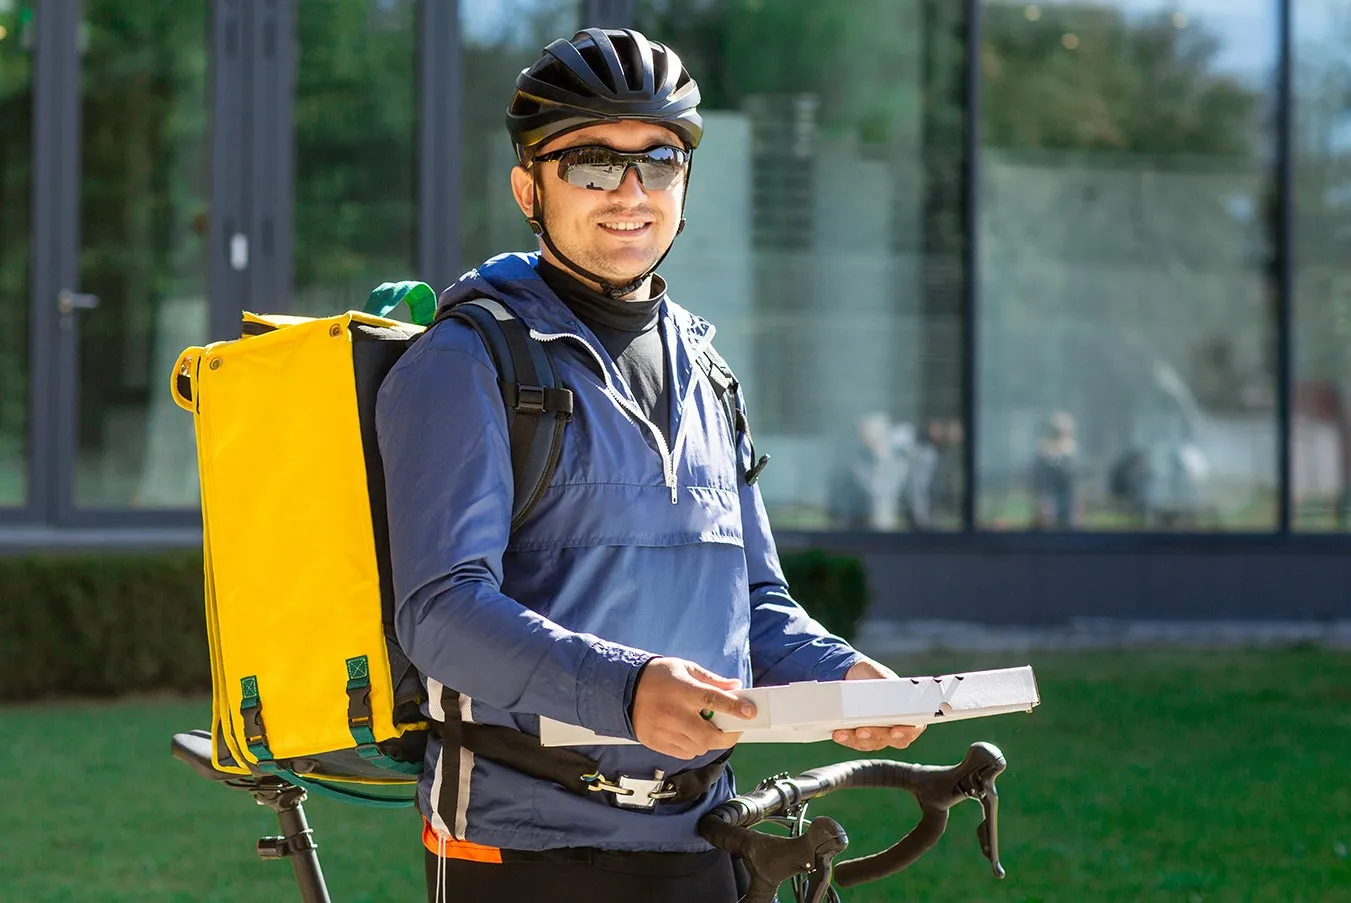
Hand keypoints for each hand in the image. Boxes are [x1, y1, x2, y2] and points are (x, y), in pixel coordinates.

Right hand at [631, 657, 757, 759]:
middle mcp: (675, 713)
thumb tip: (736, 688)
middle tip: (732, 730)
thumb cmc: (658, 676)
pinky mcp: (657, 743)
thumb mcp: (685, 669)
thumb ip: (712, 680)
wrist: (624, 689)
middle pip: (709, 736)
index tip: (750, 713)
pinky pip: (685, 754)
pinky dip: (693, 747)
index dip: (734, 707)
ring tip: (706, 728)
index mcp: (683, 690)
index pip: (714, 700)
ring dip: (709, 741)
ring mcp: (665, 731)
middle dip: (727, 736)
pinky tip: (690, 734)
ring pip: (699, 748)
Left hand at [831, 658, 926, 751]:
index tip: (895, 730)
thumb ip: (886, 681)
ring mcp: (878, 734)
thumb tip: (888, 686)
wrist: (850, 675)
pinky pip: (856, 743)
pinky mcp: (861, 737)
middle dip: (876, 735)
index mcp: (908, 712)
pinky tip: (838, 734)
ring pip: (872, 743)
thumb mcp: (879, 674)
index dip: (907, 732)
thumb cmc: (871, 675)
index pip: (914, 728)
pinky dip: (847, 739)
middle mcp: (895, 727)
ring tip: (845, 732)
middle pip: (891, 740)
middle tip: (862, 730)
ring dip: (858, 740)